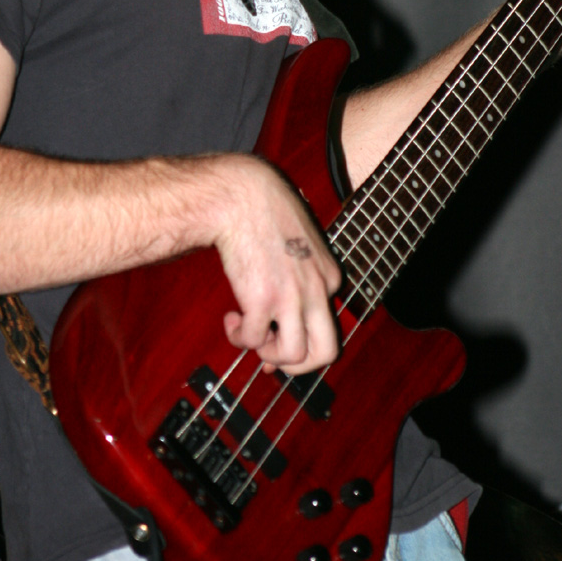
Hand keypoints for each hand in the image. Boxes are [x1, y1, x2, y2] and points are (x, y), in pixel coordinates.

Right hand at [210, 156, 341, 374]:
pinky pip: (253, 341)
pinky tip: (231, 317)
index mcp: (329, 275)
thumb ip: (295, 279)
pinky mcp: (262, 300)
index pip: (329, 325)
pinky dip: (239, 338)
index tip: (275, 334)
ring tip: (250, 333)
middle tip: (272, 354)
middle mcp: (317, 290)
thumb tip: (280, 317)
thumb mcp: (295, 244)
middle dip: (299, 365)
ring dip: (268, 355)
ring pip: (294, 356)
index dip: (301, 337)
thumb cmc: (264, 211)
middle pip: (327, 352)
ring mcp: (291, 297)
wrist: (242, 195)